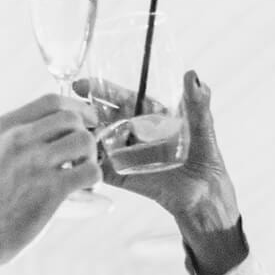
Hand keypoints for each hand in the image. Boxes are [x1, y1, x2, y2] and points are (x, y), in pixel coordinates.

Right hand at [0, 93, 99, 268]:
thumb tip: (70, 135)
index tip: (85, 121)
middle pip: (72, 119)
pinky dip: (93, 181)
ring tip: (80, 176)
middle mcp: (18, 139)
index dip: (76, 109)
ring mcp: (34, 162)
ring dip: (90, 158)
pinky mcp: (51, 189)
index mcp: (3, 127)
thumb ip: (22, 141)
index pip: (51, 102)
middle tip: (82, 157)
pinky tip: (81, 192)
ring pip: (85, 141)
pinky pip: (91, 172)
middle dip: (85, 135)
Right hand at [79, 69, 242, 252]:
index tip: (82, 85)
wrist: (203, 199)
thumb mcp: (202, 130)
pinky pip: (98, 167)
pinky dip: (85, 162)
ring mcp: (124, 154)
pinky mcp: (119, 175)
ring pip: (96, 140)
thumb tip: (193, 75)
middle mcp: (134, 133)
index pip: (122, 99)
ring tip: (69, 132)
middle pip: (103, 117)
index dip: (102, 90)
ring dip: (81, 135)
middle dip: (83, 110)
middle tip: (69, 109)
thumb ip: (197, 104)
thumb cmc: (206, 163)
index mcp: (150, 117)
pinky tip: (75, 157)